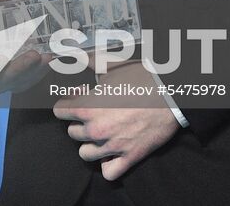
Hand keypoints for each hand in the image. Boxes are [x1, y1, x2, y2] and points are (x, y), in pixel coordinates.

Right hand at [0, 0, 50, 93]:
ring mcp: (8, 79)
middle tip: (31, 55)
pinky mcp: (24, 79)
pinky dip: (42, 69)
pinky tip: (49, 56)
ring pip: (19, 81)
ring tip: (45, 55)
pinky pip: (33, 78)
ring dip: (33, 69)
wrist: (9, 25)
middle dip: (15, 70)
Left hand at [54, 62, 179, 181]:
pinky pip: (108, 172)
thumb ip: (87, 62)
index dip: (68, 103)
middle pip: (72, 132)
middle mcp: (96, 129)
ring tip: (101, 134)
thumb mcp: (110, 65)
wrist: (170, 93)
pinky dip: (108, 165)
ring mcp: (112, 146)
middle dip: (80, 122)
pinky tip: (113, 153)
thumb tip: (74, 58)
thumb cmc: (141, 77)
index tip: (78, 100)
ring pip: (85, 154)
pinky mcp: (130, 157)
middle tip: (94, 114)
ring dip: (91, 144)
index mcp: (87, 107)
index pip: (60, 111)